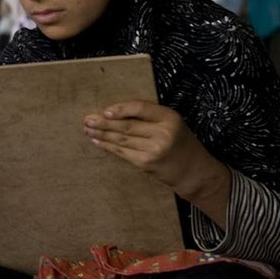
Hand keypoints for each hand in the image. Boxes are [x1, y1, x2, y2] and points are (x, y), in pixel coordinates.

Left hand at [84, 100, 230, 222]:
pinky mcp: (146, 163)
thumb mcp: (171, 123)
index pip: (141, 108)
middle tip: (87, 119)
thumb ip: (149, 116)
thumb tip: (114, 112)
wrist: (193, 170)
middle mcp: (163, 133)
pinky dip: (107, 145)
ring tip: (87, 128)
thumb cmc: (178, 142)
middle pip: (127, 125)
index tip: (105, 110)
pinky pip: (122, 152)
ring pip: (121, 139)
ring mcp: (154, 149)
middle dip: (104, 122)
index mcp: (170, 117)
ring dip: (102, 133)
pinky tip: (97, 140)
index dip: (121, 109)